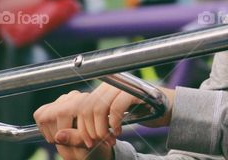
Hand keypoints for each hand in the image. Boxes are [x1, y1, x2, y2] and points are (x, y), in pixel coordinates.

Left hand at [34, 84, 174, 153]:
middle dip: (87, 130)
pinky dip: (114, 123)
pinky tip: (118, 132)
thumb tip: (58, 136)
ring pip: (97, 106)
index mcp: (100, 91)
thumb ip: (88, 130)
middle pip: (84, 107)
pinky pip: (115, 106)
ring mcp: (121, 86)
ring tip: (107, 139)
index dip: (77, 126)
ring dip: (100, 128)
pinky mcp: (134, 91)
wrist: (168, 108)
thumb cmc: (138, 116)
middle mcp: (108, 85)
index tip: (86, 141)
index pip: (76, 106)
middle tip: (95, 143)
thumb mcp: (109, 127)